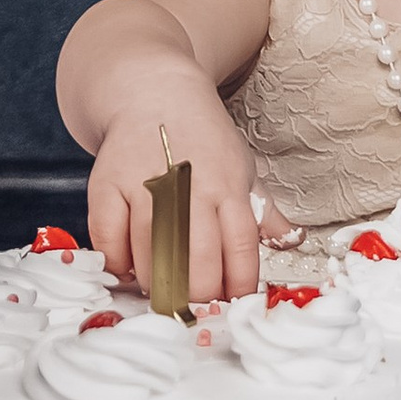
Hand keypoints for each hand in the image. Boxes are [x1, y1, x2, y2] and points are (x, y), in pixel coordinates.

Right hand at [84, 94, 274, 301]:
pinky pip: (110, 241)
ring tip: (164, 291)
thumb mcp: (242, 166)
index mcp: (227, 184)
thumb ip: (264, 212)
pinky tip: (131, 268)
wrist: (153, 91)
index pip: (241, 247)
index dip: (239, 285)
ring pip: (152, 256)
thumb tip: (293, 240)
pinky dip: (120, 264)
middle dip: (198, 296)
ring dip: (158, 284)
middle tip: (195, 308)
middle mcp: (188, 185)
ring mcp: (144, 184)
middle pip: (197, 260)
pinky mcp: (107, 184)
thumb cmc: (202, 136)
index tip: (234, 304)